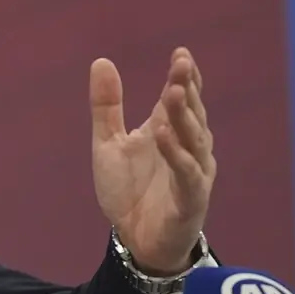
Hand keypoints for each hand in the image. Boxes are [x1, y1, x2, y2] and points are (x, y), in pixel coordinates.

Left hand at [89, 47, 215, 273]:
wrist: (135, 240)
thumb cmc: (129, 190)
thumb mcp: (108, 143)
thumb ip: (106, 106)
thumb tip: (101, 61)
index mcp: (169, 132)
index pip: (181, 98)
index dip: (183, 76)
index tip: (180, 53)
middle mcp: (188, 148)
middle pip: (191, 113)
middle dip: (187, 88)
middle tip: (181, 64)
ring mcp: (192, 173)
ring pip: (193, 139)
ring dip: (183, 116)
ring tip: (173, 92)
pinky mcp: (191, 199)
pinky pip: (187, 173)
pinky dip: (176, 154)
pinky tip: (163, 135)